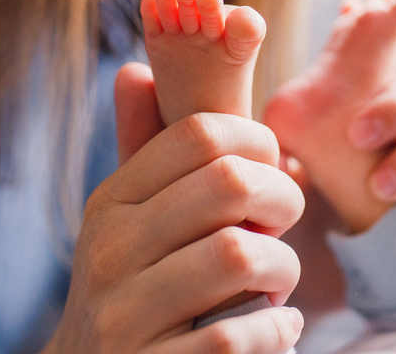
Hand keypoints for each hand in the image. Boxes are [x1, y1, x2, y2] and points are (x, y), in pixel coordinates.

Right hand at [44, 63, 304, 353]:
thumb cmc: (130, 289)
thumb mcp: (127, 220)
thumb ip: (142, 150)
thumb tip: (134, 69)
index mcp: (112, 203)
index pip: (199, 134)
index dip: (258, 141)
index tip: (272, 166)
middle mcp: (109, 251)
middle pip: (229, 183)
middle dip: (282, 198)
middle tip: (286, 222)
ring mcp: (123, 315)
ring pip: (239, 256)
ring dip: (283, 268)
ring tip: (281, 282)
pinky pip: (236, 338)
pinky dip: (275, 331)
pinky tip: (277, 328)